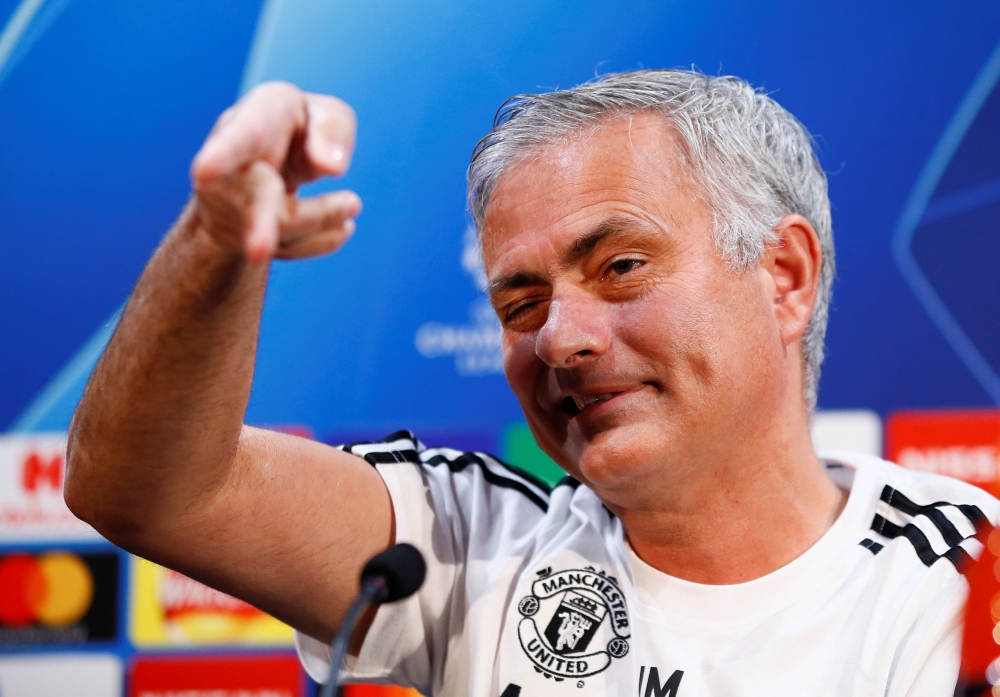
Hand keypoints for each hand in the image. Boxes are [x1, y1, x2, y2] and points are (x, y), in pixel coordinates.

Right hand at [189, 82, 360, 262]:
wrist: (269, 162)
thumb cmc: (299, 129)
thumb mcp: (324, 115)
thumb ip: (333, 128)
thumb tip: (332, 167)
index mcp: (253, 119)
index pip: (238, 135)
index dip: (222, 153)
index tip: (204, 172)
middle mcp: (232, 164)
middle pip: (252, 197)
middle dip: (259, 225)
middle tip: (259, 251)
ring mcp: (233, 204)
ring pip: (280, 227)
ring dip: (318, 223)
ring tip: (352, 211)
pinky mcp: (244, 234)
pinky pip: (288, 248)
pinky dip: (320, 241)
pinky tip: (341, 228)